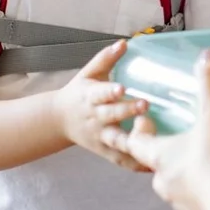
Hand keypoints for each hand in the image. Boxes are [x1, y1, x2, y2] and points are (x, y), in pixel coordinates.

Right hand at [53, 39, 149, 171]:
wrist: (58, 119)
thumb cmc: (80, 93)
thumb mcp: (89, 74)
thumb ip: (106, 59)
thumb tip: (124, 42)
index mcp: (91, 96)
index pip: (101, 93)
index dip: (111, 91)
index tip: (122, 88)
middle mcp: (95, 117)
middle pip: (111, 115)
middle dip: (127, 111)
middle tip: (145, 106)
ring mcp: (99, 136)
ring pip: (116, 140)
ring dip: (133, 141)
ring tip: (152, 142)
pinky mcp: (104, 150)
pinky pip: (119, 160)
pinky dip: (134, 164)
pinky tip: (152, 167)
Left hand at [100, 50, 209, 209]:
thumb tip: (207, 58)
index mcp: (161, 158)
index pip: (135, 143)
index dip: (135, 130)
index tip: (138, 119)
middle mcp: (167, 181)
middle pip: (157, 160)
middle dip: (165, 146)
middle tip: (174, 131)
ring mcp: (183, 198)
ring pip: (178, 178)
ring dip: (186, 164)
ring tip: (202, 148)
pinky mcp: (203, 206)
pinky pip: (199, 190)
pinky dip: (205, 179)